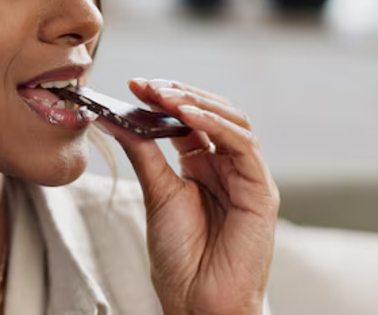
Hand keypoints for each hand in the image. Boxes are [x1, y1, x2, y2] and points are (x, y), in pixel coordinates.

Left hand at [94, 78, 278, 314]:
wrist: (198, 301)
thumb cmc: (181, 257)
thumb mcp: (157, 193)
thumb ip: (144, 153)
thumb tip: (117, 116)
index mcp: (203, 166)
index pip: (187, 120)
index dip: (163, 99)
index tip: (134, 85)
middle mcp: (227, 166)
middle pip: (212, 113)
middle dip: (179, 94)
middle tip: (148, 85)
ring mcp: (247, 176)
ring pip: (232, 121)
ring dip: (197, 104)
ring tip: (165, 95)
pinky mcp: (261, 190)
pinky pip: (243, 146)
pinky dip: (217, 126)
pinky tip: (189, 116)